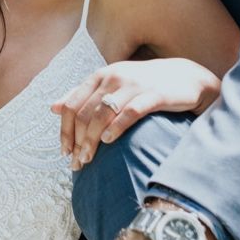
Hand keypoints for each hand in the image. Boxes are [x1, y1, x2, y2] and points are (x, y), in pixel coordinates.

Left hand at [52, 58, 219, 169]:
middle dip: (77, 141)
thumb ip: (83, 94)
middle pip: (85, 113)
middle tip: (77, 163)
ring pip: (102, 114)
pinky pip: (130, 112)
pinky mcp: (154, 95)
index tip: (64, 152)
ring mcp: (134, 85)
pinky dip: (116, 127)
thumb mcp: (112, 84)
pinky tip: (108, 141)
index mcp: (101, 76)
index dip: (64, 131)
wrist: (186, 77)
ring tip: (88, 159)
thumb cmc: (145, 84)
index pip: (72, 105)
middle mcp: (114, 77)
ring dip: (91, 140)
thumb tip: (53, 107)